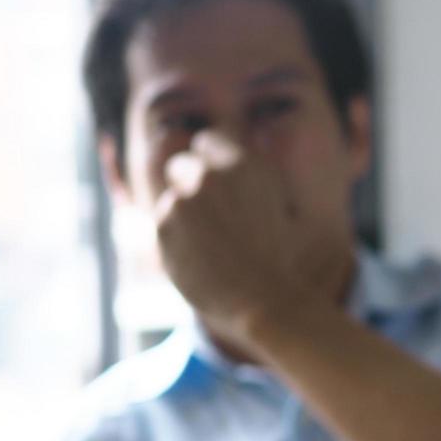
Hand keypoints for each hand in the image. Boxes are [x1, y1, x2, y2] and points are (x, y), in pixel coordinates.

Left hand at [156, 131, 323, 347]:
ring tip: (211, 248)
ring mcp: (184, 198)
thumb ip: (243, 180)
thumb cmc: (277, 259)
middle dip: (188, 185)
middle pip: (181, 164)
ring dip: (184, 217)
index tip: (214, 183)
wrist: (262, 298)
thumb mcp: (275, 205)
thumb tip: (219, 167)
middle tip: (207, 215)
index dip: (209, 163)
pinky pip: (164, 225)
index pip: (206, 142)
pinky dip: (176, 239)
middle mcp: (210, 174)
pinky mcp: (164, 223)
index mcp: (245, 164)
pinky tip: (199, 259)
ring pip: (172, 199)